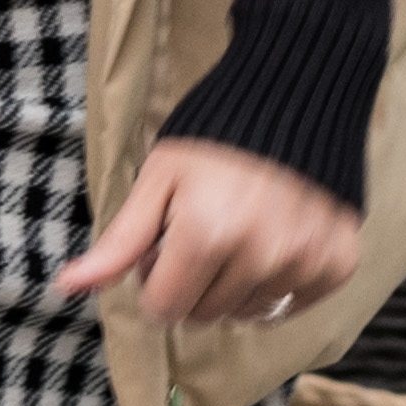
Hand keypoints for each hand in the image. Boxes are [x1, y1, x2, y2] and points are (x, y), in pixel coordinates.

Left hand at [58, 135, 360, 330]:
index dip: (154, 276)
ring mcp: (304, 263)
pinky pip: (292, 304)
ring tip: (239, 229)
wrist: (299, 92)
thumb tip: (68, 286)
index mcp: (207, 235)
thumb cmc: (216, 132)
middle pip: (205, 314)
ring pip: (248, 313)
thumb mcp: (159, 177)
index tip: (164, 241)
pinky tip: (275, 238)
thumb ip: (120, 241)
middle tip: (201, 229)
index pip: (164, 308)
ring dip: (235, 284)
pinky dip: (278, 282)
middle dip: (193, 281)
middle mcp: (260, 257)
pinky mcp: (337, 264)